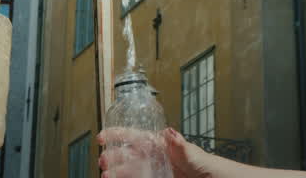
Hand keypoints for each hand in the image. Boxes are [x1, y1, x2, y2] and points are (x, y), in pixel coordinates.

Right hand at [97, 127, 212, 177]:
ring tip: (107, 176)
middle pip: (128, 154)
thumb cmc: (202, 163)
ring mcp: (153, 171)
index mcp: (159, 144)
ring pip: (130, 170)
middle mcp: (153, 156)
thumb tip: (170, 133)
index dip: (117, 135)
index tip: (103, 137)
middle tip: (103, 161)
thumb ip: (179, 145)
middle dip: (113, 157)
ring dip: (118, 172)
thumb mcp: (191, 153)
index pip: (135, 136)